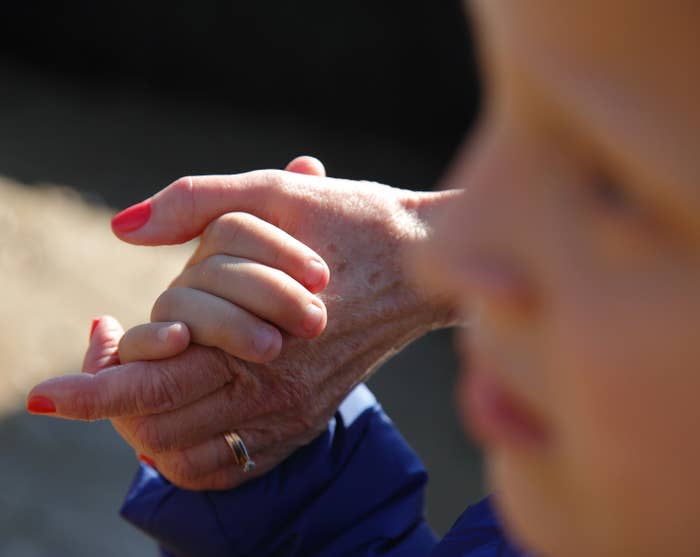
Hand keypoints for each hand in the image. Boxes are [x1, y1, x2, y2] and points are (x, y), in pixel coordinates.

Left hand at [28, 157, 458, 488]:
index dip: (92, 389)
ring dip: (145, 422)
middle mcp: (275, 393)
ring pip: (187, 450)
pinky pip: (226, 464)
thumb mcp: (278, 193)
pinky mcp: (305, 420)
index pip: (152, 384)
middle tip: (89, 365)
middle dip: (109, 402)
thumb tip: (122, 228)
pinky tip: (179, 401)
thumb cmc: (357, 223)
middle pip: (160, 425)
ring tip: (133, 372)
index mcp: (261, 342)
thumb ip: (196, 201)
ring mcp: (293, 414)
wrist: (426, 265)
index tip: (46, 395)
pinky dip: (185, 446)